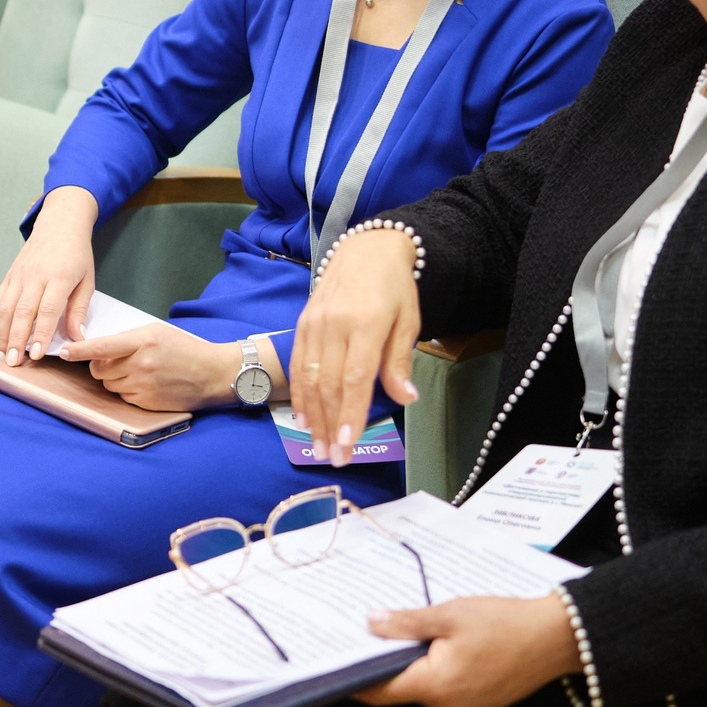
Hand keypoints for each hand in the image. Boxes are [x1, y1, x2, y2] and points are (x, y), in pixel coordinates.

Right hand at [0, 184, 98, 361]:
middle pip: (22, 311)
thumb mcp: (87, 280)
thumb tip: (78, 338)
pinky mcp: (9, 276)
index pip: (48, 309)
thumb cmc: (77, 254)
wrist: (60, 223)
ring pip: (5, 307)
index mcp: (59, 277)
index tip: (36, 354)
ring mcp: (19, 275)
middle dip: (15, 339)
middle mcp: (35, 276)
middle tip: (12, 362)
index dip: (40, 333)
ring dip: (0, 333)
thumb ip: (79, 310)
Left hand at [60, 325, 244, 410]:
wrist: (211, 374)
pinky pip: (122, 397)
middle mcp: (141, 364)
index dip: (79, 350)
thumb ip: (128, 339)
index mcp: (143, 341)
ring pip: (109, 384)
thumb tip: (100, 349)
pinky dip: (127, 390)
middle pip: (100, 369)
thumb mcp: (156, 332)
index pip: (102, 347)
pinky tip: (145, 383)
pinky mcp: (146, 402)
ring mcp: (143, 385)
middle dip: (101, 365)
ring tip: (137, 371)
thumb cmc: (184, 349)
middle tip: (118, 361)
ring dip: (114, 379)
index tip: (63, 352)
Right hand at [289, 228, 419, 466]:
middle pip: (328, 383)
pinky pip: (297, 364)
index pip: (355, 378)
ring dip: (312, 417)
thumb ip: (400, 361)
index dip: (350, 413)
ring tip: (317, 446)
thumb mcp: (408, 321)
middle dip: (329, 424)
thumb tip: (405, 398)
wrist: (365, 248)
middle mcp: (335, 324)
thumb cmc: (394, 288)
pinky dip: (299, 394)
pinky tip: (303, 418)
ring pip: (309, 378)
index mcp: (366, 323)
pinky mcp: (302, 323)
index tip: (347, 444)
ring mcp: (314, 323)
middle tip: (333, 458)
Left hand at [356, 594, 578, 706]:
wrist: (556, 638)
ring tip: (410, 632)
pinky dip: (435, 671)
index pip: (379, 691)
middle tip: (371, 632)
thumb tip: (370, 624)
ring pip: (423, 689)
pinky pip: (444, 691)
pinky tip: (440, 645)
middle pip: (400, 689)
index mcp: (435, 687)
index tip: (335, 662)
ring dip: (413, 666)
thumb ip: (405, 623)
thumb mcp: (449, 614)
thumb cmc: (504, 623)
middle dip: (386, 663)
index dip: (355, 677)